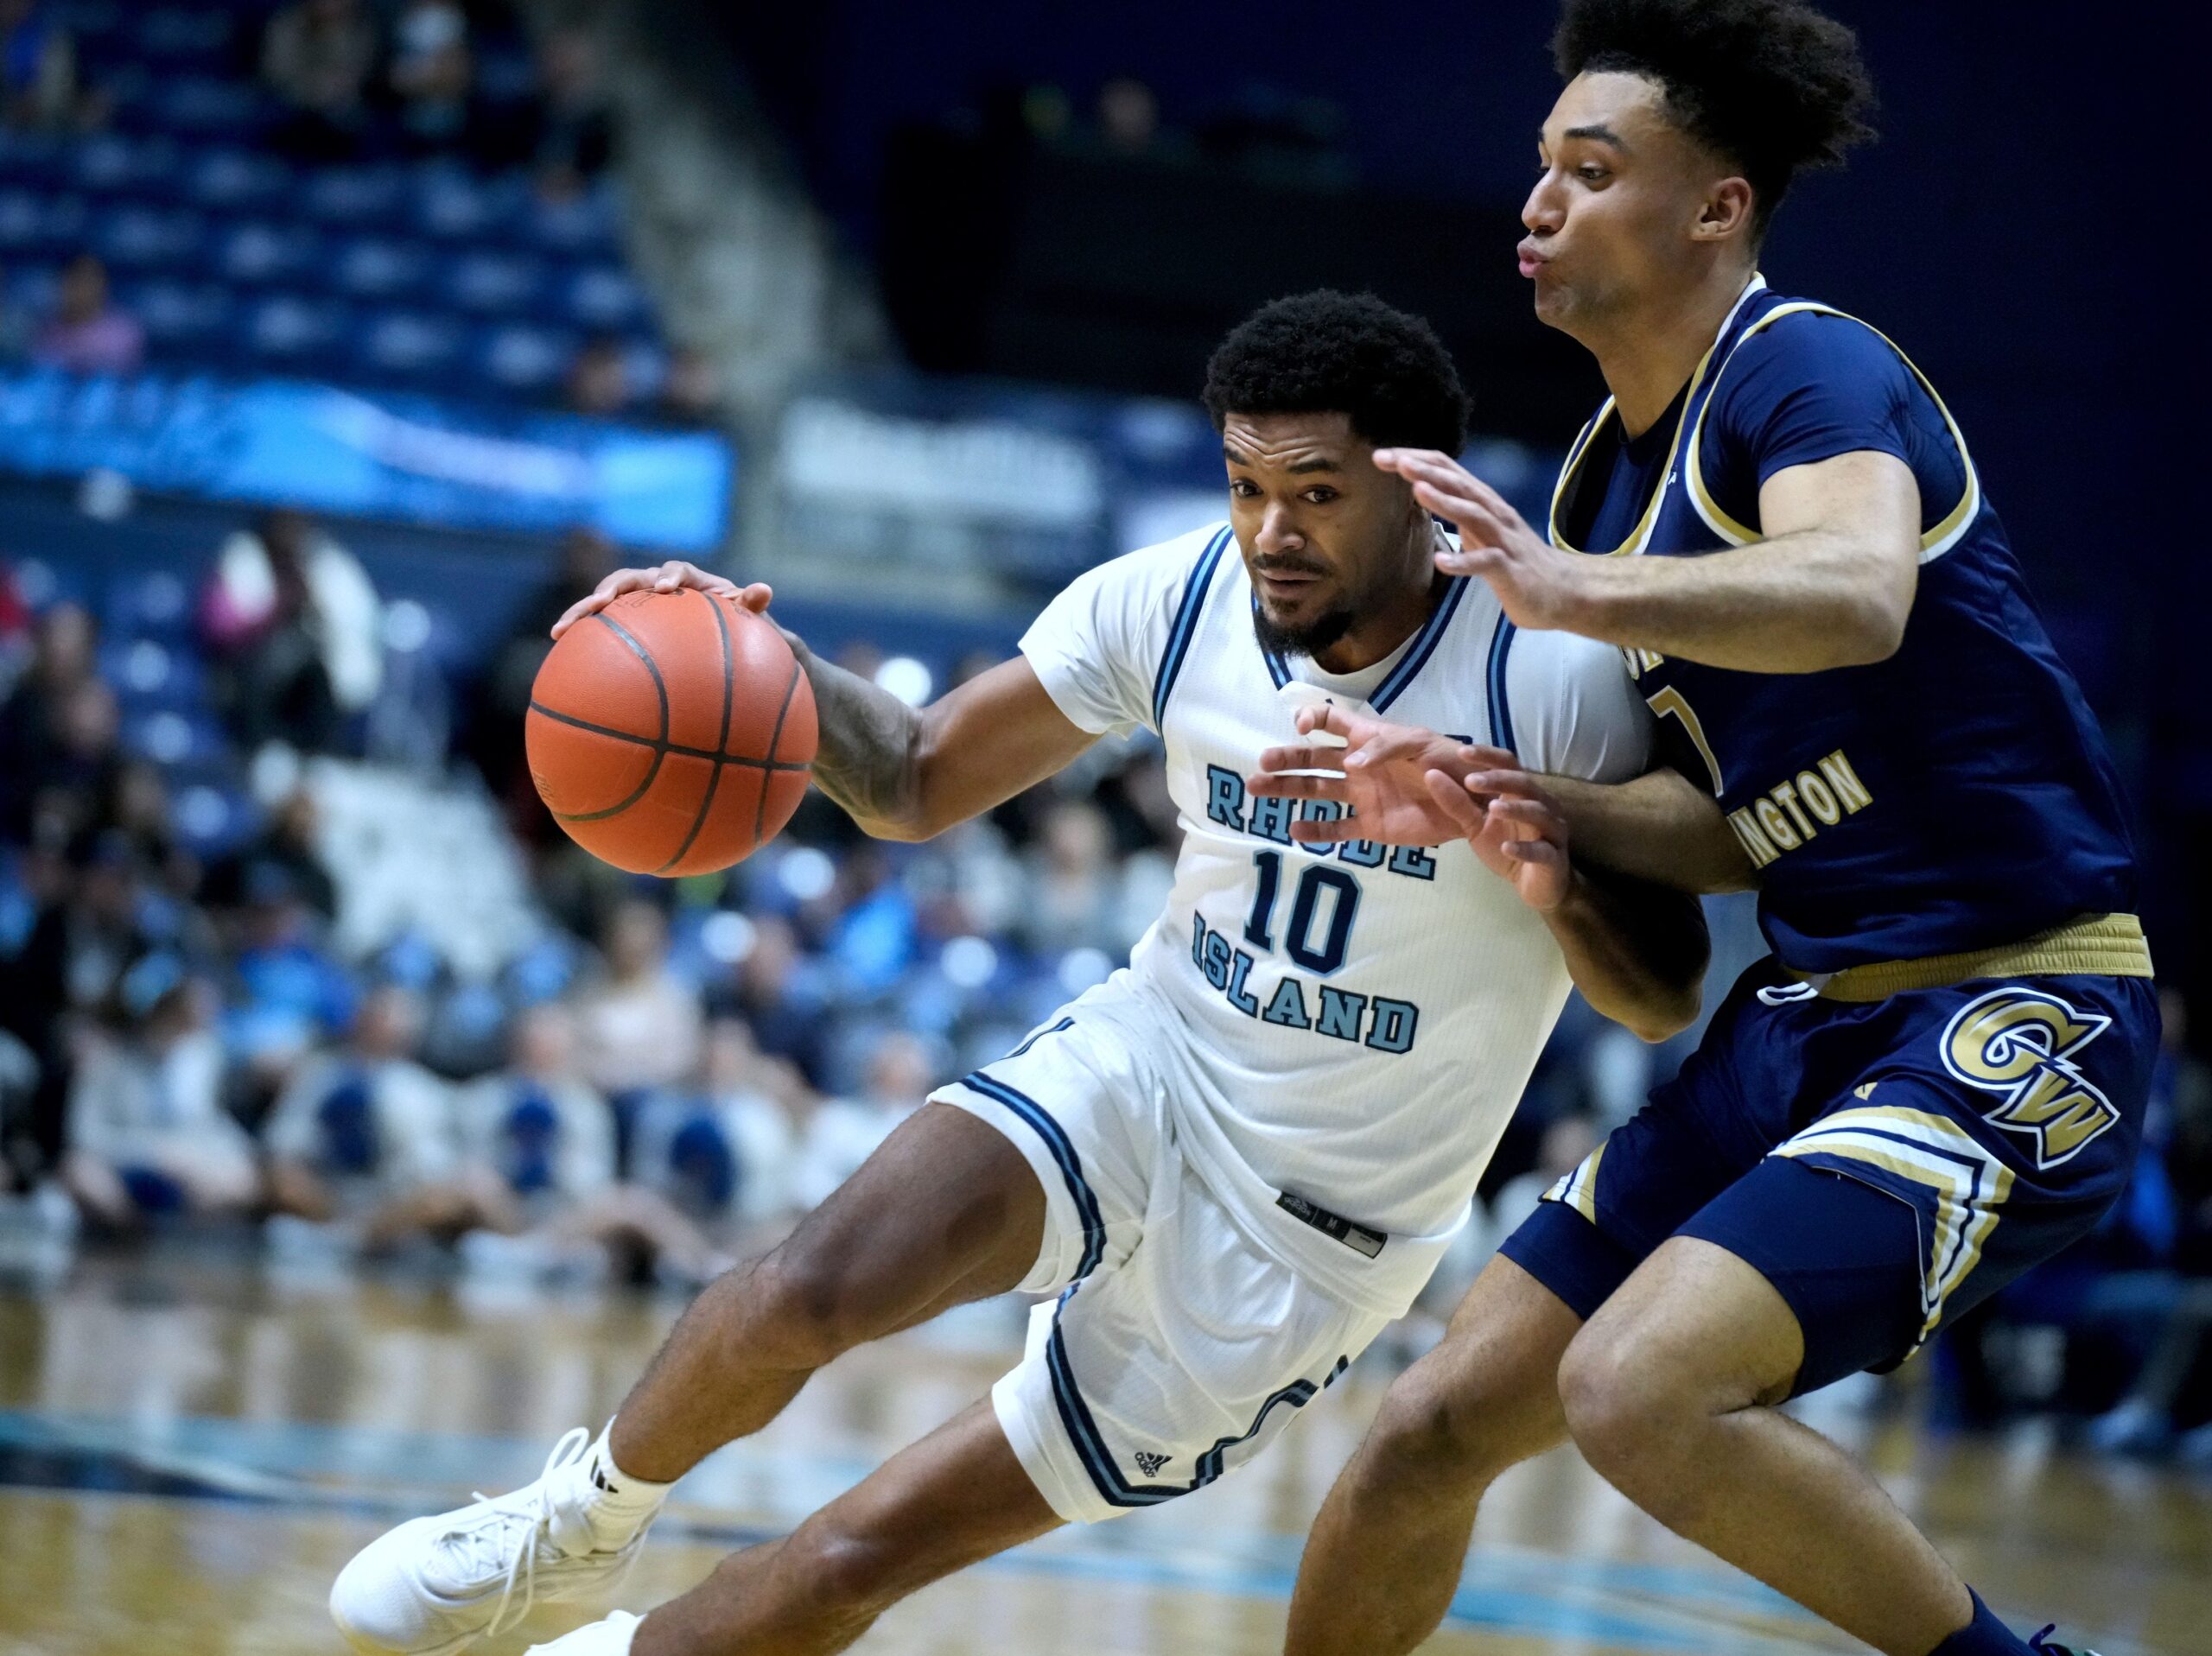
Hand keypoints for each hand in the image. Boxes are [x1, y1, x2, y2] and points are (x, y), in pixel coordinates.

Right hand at [551, 559, 772, 638]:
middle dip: (612, 588)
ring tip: (562, 628)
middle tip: (600, 603)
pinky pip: (598, 626)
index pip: (677, 570)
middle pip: (629, 578)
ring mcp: (637, 602)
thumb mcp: (747, 619)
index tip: (666, 588)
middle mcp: (657, 584)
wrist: (718, 638)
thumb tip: (764, 590)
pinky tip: (555, 648)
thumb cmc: (736, 625)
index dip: (670, 575)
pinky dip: (578, 633)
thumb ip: (751, 605)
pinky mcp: (622, 620)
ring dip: (582, 610)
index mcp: (689, 580)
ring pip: (604, 599)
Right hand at [1248, 702, 1504, 847]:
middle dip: (1286, 759)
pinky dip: (1314, 830)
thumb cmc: (1451, 762)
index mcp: (1368, 738)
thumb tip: (1349, 763)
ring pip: (1316, 791)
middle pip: (1313, 758)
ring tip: (1258, 789)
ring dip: (1287, 789)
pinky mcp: (1371, 826)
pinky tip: (1294, 830)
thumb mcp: (1422, 744)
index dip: (1313, 719)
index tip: (1301, 728)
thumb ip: (1385, 748)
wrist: (1474, 802)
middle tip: (1261, 764)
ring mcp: (1362, 796)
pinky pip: (1337, 828)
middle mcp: (1358, 766)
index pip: (1332, 721)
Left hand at [1372, 448, 1591, 631]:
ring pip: (1473, 514)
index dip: (1417, 461)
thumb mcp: (1481, 531)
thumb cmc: (1516, 561)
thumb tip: (1426, 494)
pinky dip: (1463, 561)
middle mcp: (1494, 514)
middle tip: (1393, 459)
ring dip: (1445, 501)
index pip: (1448, 471)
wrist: (1563, 591)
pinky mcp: (1510, 570)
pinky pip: (1486, 563)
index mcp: (1483, 504)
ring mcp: (1503, 541)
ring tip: (1416, 490)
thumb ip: (1458, 512)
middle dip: (1426, 470)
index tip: (1382, 456)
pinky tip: (1440, 561)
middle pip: (1459, 484)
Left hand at [1423, 761, 1574, 913]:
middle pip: (1524, 783)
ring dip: (1515, 809)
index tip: (1461, 751)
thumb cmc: (1506, 846)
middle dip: (1499, 780)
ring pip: (1537, 813)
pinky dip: (1524, 848)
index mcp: (1522, 792)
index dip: (1487, 756)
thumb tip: (1431, 775)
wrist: (1536, 885)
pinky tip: (1506, 847)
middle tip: (1470, 780)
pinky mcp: (1554, 858)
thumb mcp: (1476, 825)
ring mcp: (1552, 830)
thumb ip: (1457, 802)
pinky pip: (1541, 851)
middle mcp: (1542, 804)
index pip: (1508, 764)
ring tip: (1492, 808)